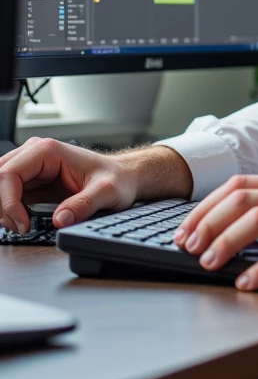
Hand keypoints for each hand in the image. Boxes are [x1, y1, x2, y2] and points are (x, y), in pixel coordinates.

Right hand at [0, 138, 191, 234]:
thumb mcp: (106, 192)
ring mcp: (31, 167)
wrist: (124, 177)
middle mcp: (34, 154)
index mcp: (48, 151)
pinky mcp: (31, 180)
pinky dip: (9, 209)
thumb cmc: (117, 178)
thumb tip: (60, 220)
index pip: (8, 174)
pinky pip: (7, 193)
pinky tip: (23, 221)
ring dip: (3, 208)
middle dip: (2, 206)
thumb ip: (84, 205)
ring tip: (22, 225)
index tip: (23, 224)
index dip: (8, 202)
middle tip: (20, 227)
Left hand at [173, 174, 257, 292]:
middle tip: (188, 247)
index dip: (205, 206)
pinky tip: (246, 283)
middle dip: (206, 223)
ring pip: (256, 221)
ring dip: (224, 243)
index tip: (187, 229)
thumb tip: (239, 225)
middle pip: (239, 199)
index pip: (238, 185)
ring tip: (209, 263)